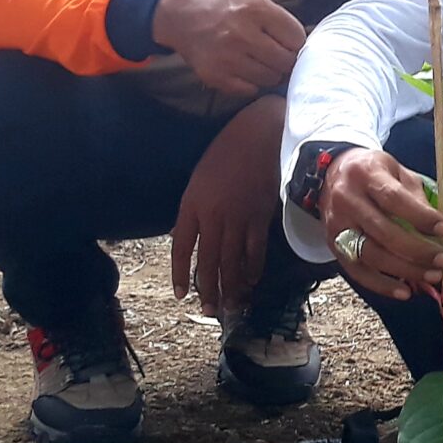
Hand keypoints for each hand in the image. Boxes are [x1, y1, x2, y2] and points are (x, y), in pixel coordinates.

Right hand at [150, 0, 307, 98]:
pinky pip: (251, 89)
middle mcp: (241, 33)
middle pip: (286, 60)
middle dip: (285, 55)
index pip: (296, 36)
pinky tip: (246, 66)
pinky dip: (253, 81)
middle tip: (275, 46)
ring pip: (270, 77)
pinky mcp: (216, 76)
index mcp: (255, 8)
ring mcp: (227, 57)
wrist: (179, 15)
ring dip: (270, 69)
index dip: (294, 37)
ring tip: (261, 55)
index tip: (285, 32)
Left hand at [172, 97, 284, 314]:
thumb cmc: (228, 150)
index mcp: (192, 203)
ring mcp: (238, 217)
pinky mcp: (260, 216)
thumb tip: (197, 236)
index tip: (180, 293)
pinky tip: (251, 281)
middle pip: (208, 260)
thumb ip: (197, 208)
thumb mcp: (201, 177)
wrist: (261, 133)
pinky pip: (254, 250)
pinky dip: (252, 268)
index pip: (181, 247)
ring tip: (230, 305)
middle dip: (208, 288)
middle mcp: (212, 215)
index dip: (180, 273)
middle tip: (210, 310)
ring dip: (231, 286)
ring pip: (232, 261)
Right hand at [319, 147, 442, 299]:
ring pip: (371, 255)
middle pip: (383, 232)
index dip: (421, 217)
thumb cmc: (373, 173)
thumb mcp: (397, 172)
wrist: (332, 174)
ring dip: (405, 270)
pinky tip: (405, 291)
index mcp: (366, 175)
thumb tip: (438, 230)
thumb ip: (416, 197)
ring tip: (431, 275)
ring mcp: (337, 225)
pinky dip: (382, 285)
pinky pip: (358, 271)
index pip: (394, 199)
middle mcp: (347, 200)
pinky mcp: (333, 246)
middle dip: (417, 250)